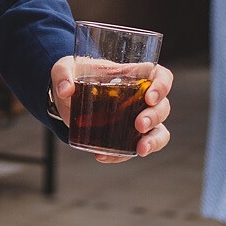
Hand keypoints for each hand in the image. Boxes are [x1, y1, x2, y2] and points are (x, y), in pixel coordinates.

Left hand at [50, 58, 172, 161]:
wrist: (65, 99)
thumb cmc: (72, 76)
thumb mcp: (64, 69)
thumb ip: (62, 74)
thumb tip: (66, 89)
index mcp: (132, 75)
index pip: (160, 76)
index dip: (162, 85)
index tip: (150, 97)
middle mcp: (140, 98)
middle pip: (162, 106)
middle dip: (155, 117)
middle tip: (139, 124)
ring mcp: (135, 119)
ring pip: (159, 130)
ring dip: (153, 140)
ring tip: (140, 149)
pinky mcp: (125, 136)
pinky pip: (134, 148)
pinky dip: (123, 155)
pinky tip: (104, 156)